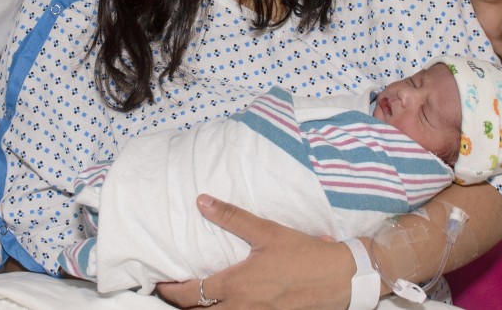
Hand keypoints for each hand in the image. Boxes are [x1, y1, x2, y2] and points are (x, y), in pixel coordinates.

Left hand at [155, 195, 354, 308]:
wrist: (341, 278)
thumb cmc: (304, 254)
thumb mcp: (267, 232)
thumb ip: (232, 217)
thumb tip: (202, 201)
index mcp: (236, 285)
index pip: (191, 294)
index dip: (171, 291)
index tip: (160, 283)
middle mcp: (242, 308)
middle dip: (182, 305)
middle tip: (171, 294)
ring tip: (194, 302)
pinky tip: (226, 307)